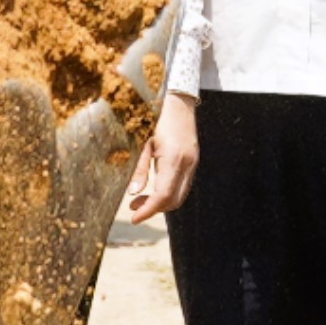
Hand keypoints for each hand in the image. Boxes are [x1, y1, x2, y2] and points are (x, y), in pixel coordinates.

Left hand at [117, 88, 202, 223]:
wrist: (181, 106)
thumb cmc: (158, 122)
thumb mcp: (144, 144)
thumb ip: (139, 170)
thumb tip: (132, 194)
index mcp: (173, 159)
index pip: (163, 195)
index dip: (149, 210)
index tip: (134, 218)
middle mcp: (187, 165)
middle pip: (173, 201)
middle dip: (154, 209)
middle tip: (134, 208)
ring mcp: (193, 165)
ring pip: (179, 196)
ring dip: (161, 203)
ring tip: (140, 200)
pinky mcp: (193, 164)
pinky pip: (182, 187)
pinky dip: (168, 194)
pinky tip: (154, 189)